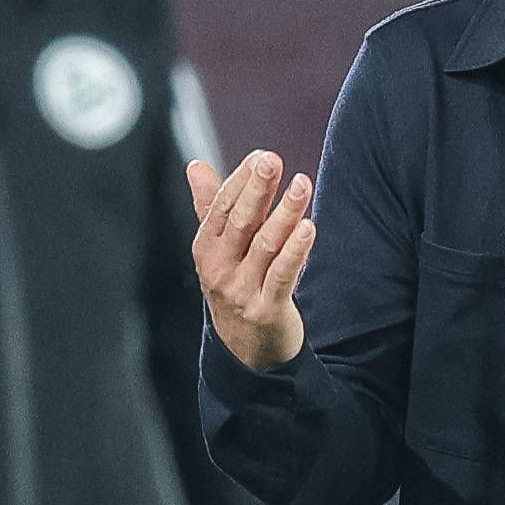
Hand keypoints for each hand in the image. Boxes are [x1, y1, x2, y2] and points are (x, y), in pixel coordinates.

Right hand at [189, 150, 314, 370]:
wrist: (245, 349)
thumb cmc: (236, 285)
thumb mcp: (219, 249)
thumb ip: (211, 207)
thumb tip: (196, 165)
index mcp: (206, 248)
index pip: (222, 207)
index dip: (242, 180)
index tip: (263, 156)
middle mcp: (219, 269)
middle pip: (240, 222)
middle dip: (257, 189)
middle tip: (274, 160)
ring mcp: (242, 291)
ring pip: (264, 245)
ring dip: (284, 213)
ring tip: (302, 184)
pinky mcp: (267, 310)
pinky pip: (282, 275)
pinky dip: (295, 250)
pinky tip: (308, 227)